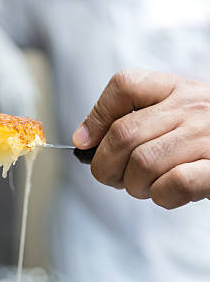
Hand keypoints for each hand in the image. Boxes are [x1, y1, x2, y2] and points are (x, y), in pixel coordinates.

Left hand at [72, 69, 209, 208]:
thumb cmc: (207, 138)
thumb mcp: (176, 116)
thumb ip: (136, 121)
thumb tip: (83, 141)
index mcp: (176, 88)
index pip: (124, 85)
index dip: (95, 117)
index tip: (85, 143)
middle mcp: (192, 107)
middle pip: (122, 135)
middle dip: (106, 167)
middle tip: (115, 179)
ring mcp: (207, 136)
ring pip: (143, 163)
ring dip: (135, 186)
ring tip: (148, 187)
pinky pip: (174, 184)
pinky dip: (162, 197)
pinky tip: (170, 194)